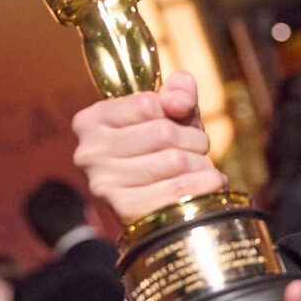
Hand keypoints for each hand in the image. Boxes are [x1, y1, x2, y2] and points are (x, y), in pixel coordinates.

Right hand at [72, 70, 228, 223]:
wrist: (154, 210)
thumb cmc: (161, 152)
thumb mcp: (169, 113)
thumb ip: (178, 90)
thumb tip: (178, 103)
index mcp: (92, 120)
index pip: (148, 104)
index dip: (176, 113)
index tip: (179, 124)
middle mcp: (90, 152)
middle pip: (163, 133)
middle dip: (194, 139)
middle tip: (196, 150)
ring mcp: (104, 183)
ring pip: (175, 160)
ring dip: (201, 163)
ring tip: (200, 168)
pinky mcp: (125, 210)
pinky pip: (179, 190)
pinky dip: (205, 184)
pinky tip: (209, 183)